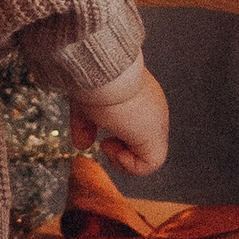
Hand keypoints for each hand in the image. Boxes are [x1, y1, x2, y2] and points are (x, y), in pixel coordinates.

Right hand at [69, 62, 168, 176]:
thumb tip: (82, 145)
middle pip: (142, 143)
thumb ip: (85, 125)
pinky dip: (128, 164)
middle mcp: (153, 111)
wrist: (103, 73)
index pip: (136, 127)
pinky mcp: (155, 138)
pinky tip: (113, 145)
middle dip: (121, 149)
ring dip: (123, 159)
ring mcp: (157, 124)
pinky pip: (149, 165)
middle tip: (105, 142)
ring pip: (148, 157)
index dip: (117, 137)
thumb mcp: (84, 105)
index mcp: (141, 99)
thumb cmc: (93, 82)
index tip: (99, 133)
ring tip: (108, 143)